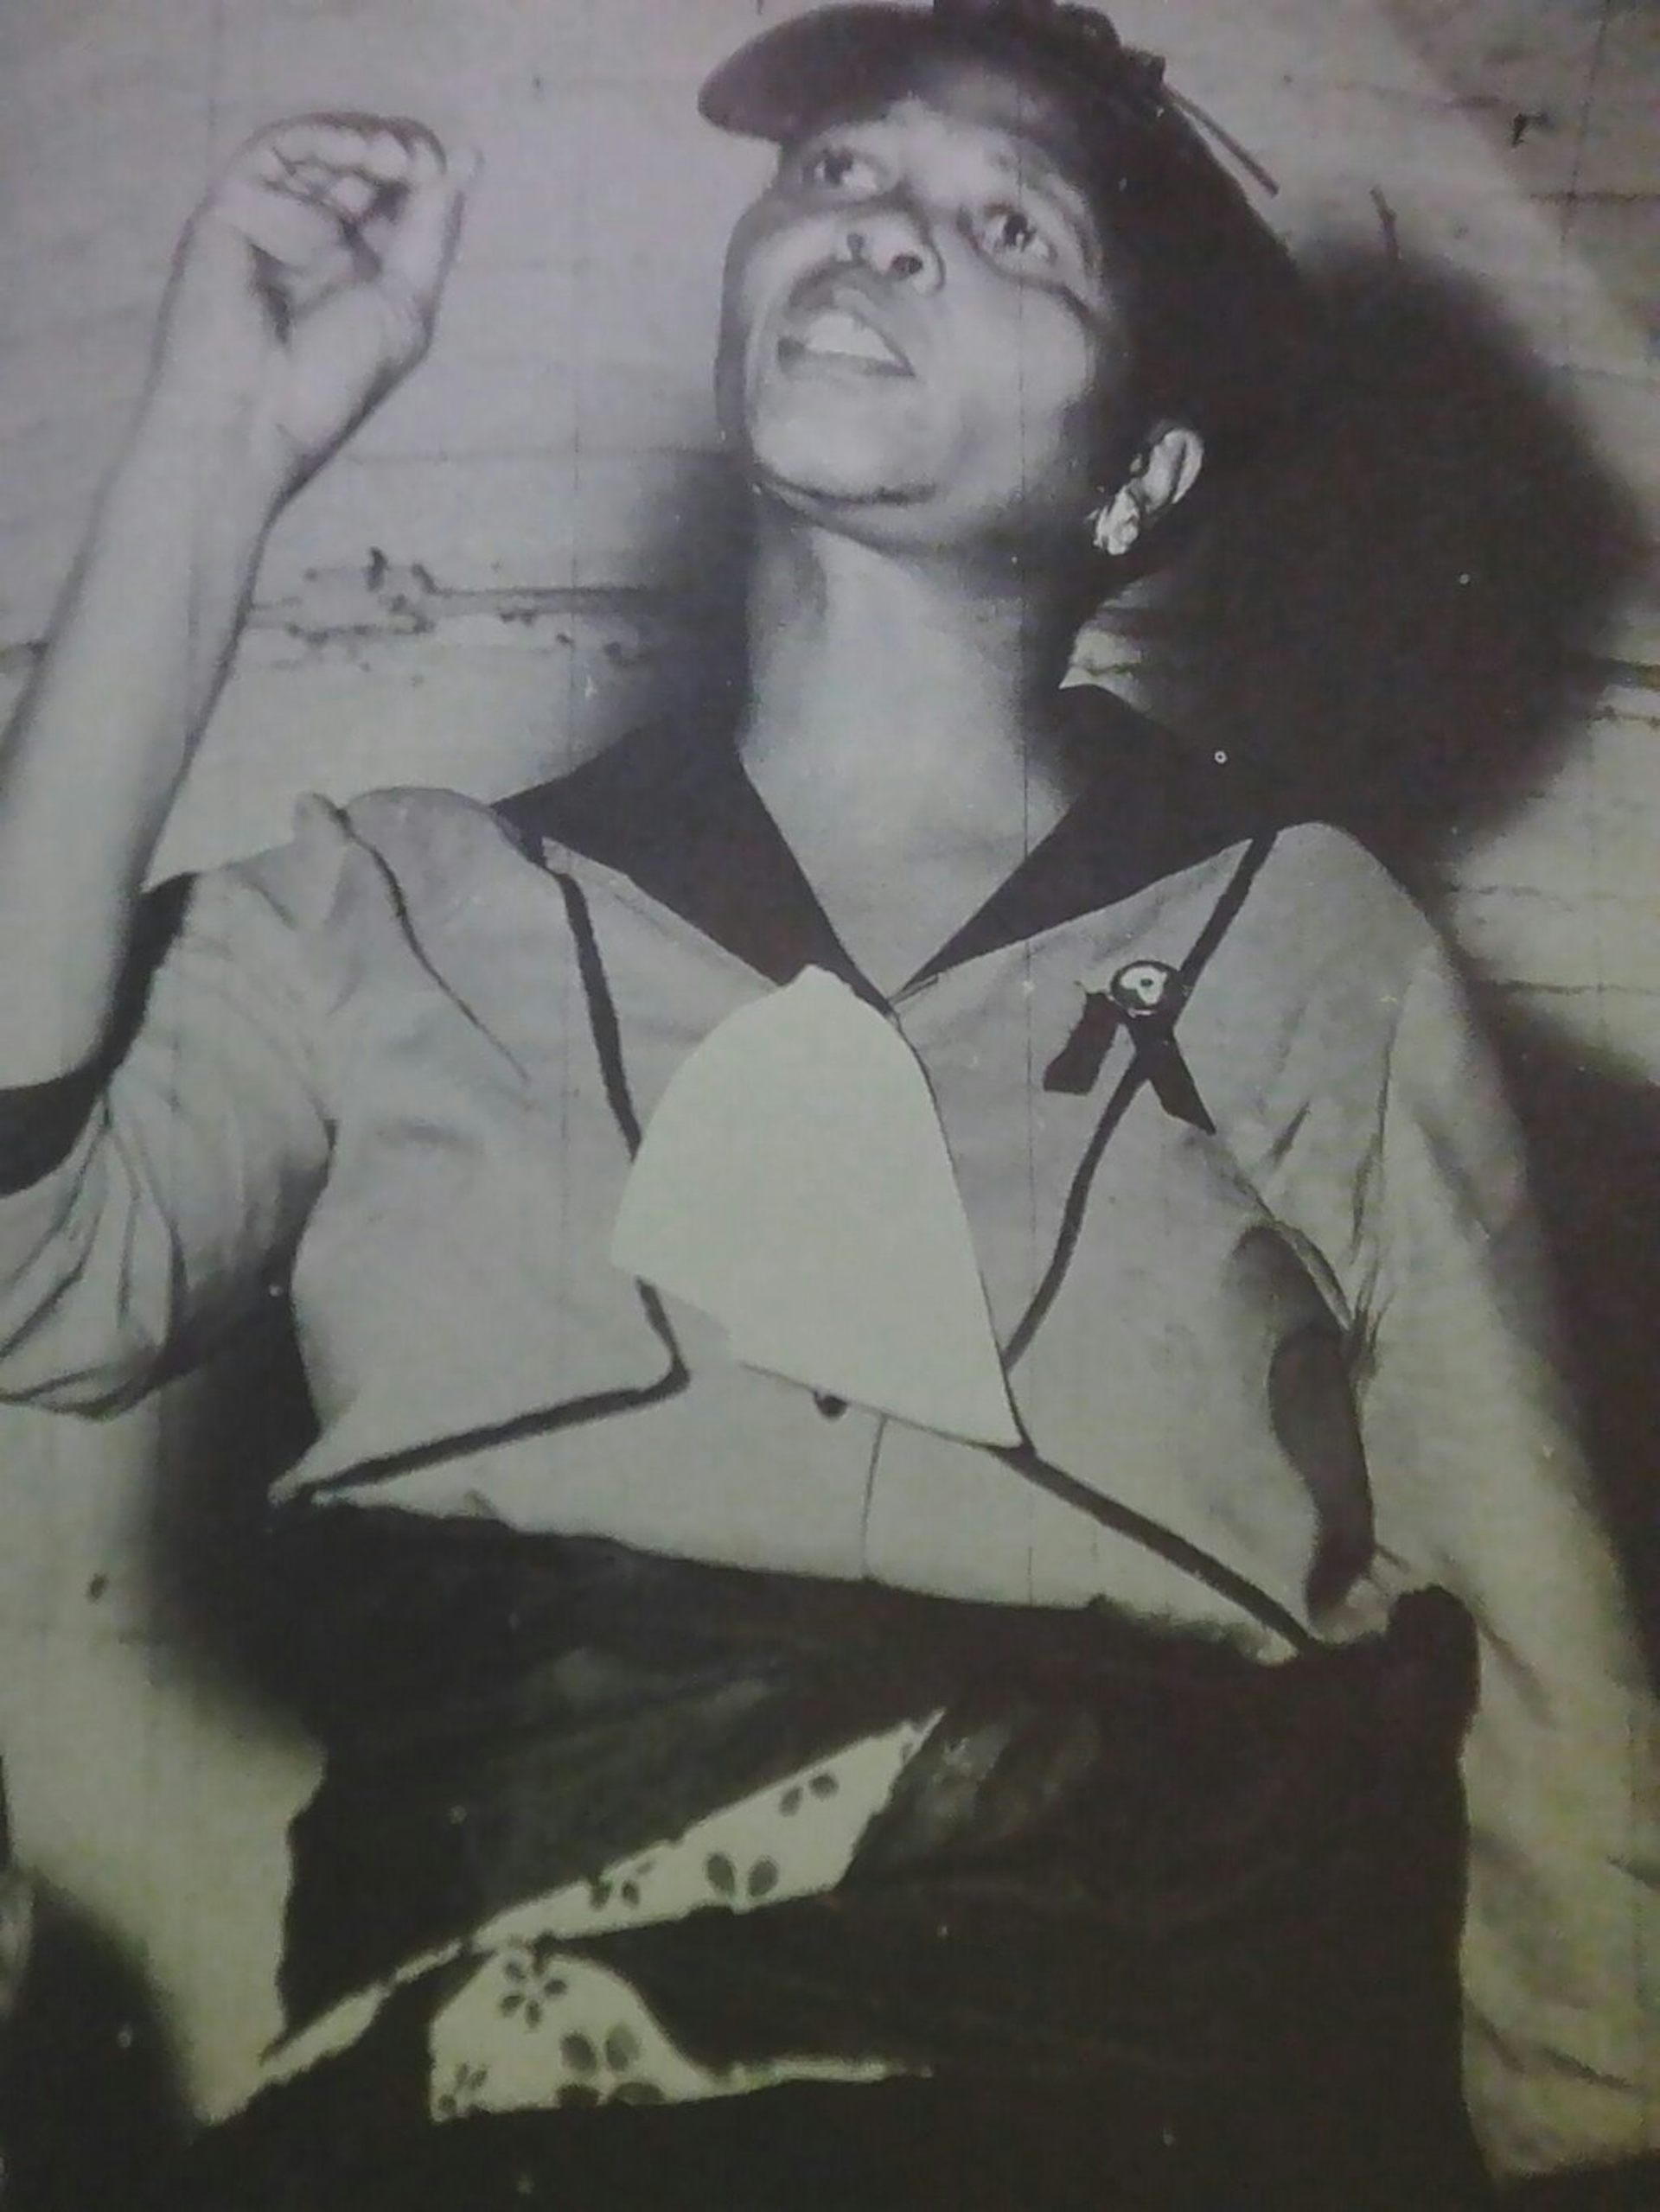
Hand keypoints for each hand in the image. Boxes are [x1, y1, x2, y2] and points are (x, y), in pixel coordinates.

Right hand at [145, 116, 472, 499]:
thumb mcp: (405, 304)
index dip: (425, 173)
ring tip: (391, 157)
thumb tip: (468, 156)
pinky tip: (353, 149)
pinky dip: (318, 137)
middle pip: (364, 165)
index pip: (399, 197)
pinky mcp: (232, 205)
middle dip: (399, 151)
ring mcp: (274, 219)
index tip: (444, 169)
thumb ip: (432, 230)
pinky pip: (276, 150)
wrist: (252, 418)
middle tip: (418, 159)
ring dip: (362, 140)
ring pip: (322, 150)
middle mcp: (317, 238)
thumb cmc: (332, 382)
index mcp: (360, 269)